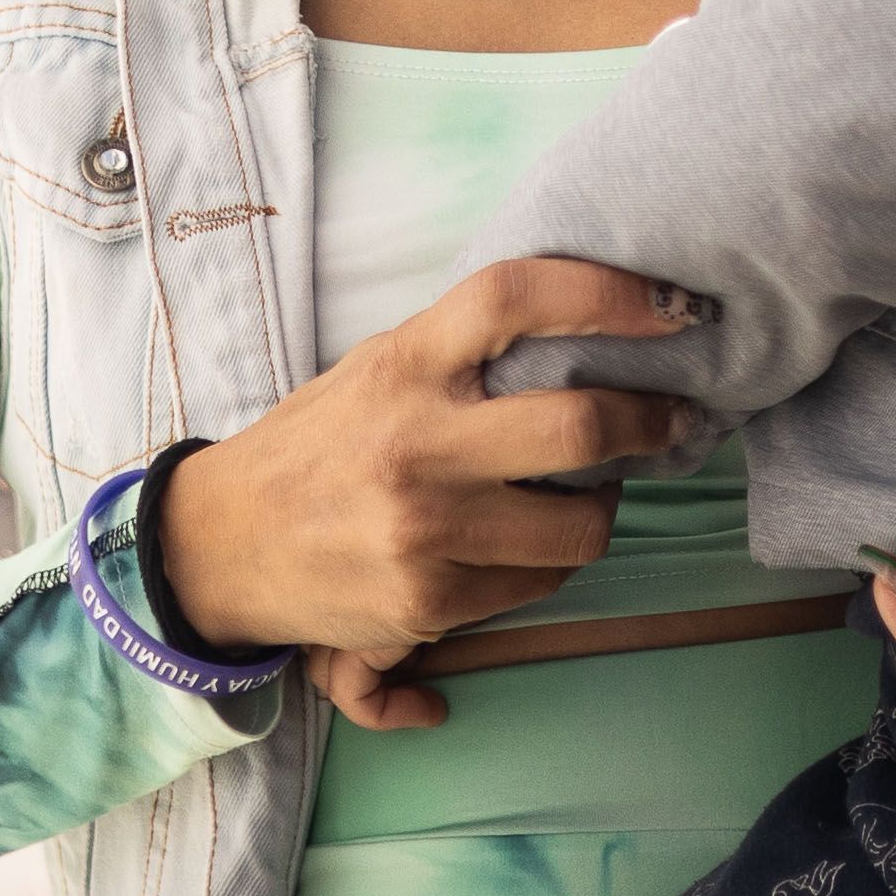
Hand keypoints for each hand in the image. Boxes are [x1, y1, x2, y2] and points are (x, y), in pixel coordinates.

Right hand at [143, 270, 696, 669]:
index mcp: (405, 363)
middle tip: (670, 419)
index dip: (605, 294)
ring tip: (580, 498)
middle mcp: (416, 441)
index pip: (512, 297)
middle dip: (649, 424)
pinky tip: (520, 551)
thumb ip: (462, 352)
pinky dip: (545, 568)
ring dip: (598, 512)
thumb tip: (588, 332)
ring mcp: (424, 527)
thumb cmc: (320, 445)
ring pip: (579, 526)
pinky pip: (537, 587)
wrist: (224, 546)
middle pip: (578, 426)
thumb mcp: (377, 371)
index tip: (672, 306)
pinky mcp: (427, 601)